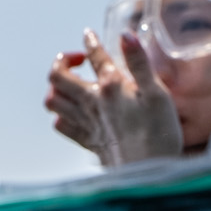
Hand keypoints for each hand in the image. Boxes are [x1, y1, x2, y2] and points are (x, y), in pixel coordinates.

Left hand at [44, 29, 182, 165]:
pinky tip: (73, 113)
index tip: (89, 35)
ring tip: (71, 84)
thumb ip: (139, 63)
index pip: (95, 57)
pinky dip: (61, 115)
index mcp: (110, 87)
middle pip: (57, 77)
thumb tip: (125, 35)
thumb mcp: (156, 93)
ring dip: (56, 88)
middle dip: (62, 62)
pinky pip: (61, 126)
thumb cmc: (158, 134)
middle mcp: (91, 104)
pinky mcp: (88, 142)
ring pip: (52, 101)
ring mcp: (86, 124)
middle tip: (77, 60)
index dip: (91, 42)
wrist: (146, 174)